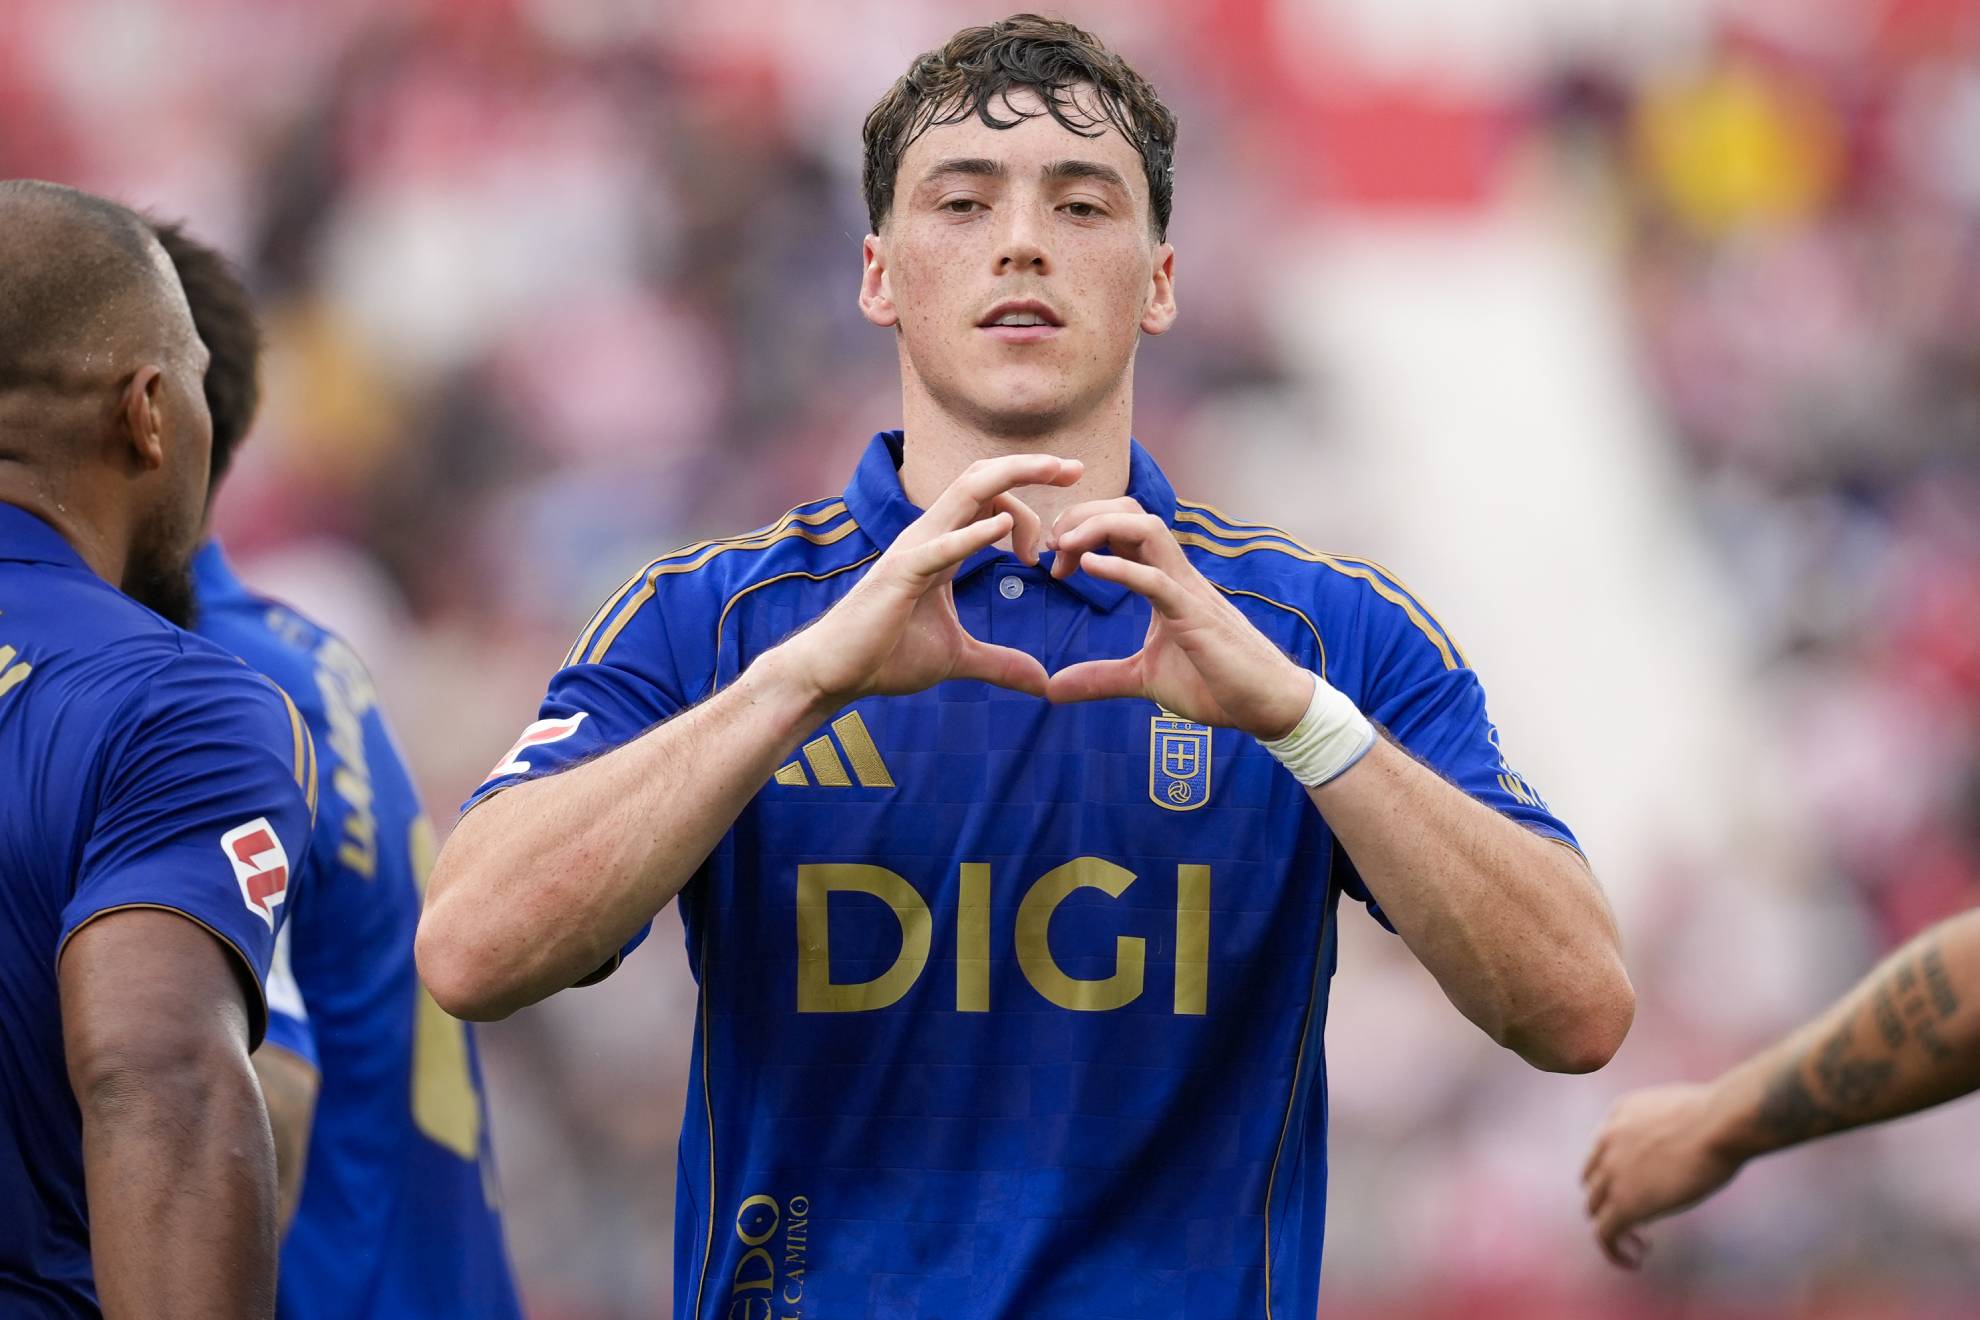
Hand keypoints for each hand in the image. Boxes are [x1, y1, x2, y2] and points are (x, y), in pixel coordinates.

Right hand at [783, 454, 1082, 705]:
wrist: (835, 674)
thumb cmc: (886, 656)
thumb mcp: (958, 659)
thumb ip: (1001, 664)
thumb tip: (1042, 683)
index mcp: (944, 546)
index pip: (992, 502)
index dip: (1032, 510)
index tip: (1064, 537)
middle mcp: (929, 536)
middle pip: (982, 479)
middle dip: (1030, 466)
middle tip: (1076, 467)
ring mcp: (914, 551)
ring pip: (966, 493)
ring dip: (1013, 477)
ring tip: (1056, 472)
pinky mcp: (901, 576)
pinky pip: (941, 546)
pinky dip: (973, 533)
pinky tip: (1003, 530)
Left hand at [1044, 499, 1311, 738]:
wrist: (1264, 704)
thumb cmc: (1214, 684)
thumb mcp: (1143, 679)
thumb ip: (1099, 678)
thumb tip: (1052, 689)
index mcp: (1164, 581)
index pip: (1123, 528)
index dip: (1083, 531)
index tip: (1054, 560)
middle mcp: (1176, 575)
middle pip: (1131, 512)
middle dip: (1085, 516)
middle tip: (1052, 546)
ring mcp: (1187, 591)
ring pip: (1147, 530)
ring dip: (1099, 527)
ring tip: (1065, 547)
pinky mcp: (1195, 616)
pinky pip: (1158, 579)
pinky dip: (1121, 567)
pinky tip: (1090, 567)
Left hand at [1582, 1082, 1744, 1268]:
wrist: (1720, 1124)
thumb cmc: (1721, 1117)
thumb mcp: (1682, 1111)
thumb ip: (1667, 1128)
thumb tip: (1684, 1147)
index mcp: (1619, 1114)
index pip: (1602, 1149)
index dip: (1617, 1174)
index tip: (1645, 1188)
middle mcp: (1607, 1141)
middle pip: (1593, 1181)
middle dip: (1612, 1201)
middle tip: (1641, 1217)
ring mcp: (1612, 1172)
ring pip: (1595, 1209)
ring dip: (1614, 1227)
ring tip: (1642, 1243)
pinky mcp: (1625, 1203)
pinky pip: (1605, 1235)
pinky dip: (1615, 1251)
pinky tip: (1637, 1259)